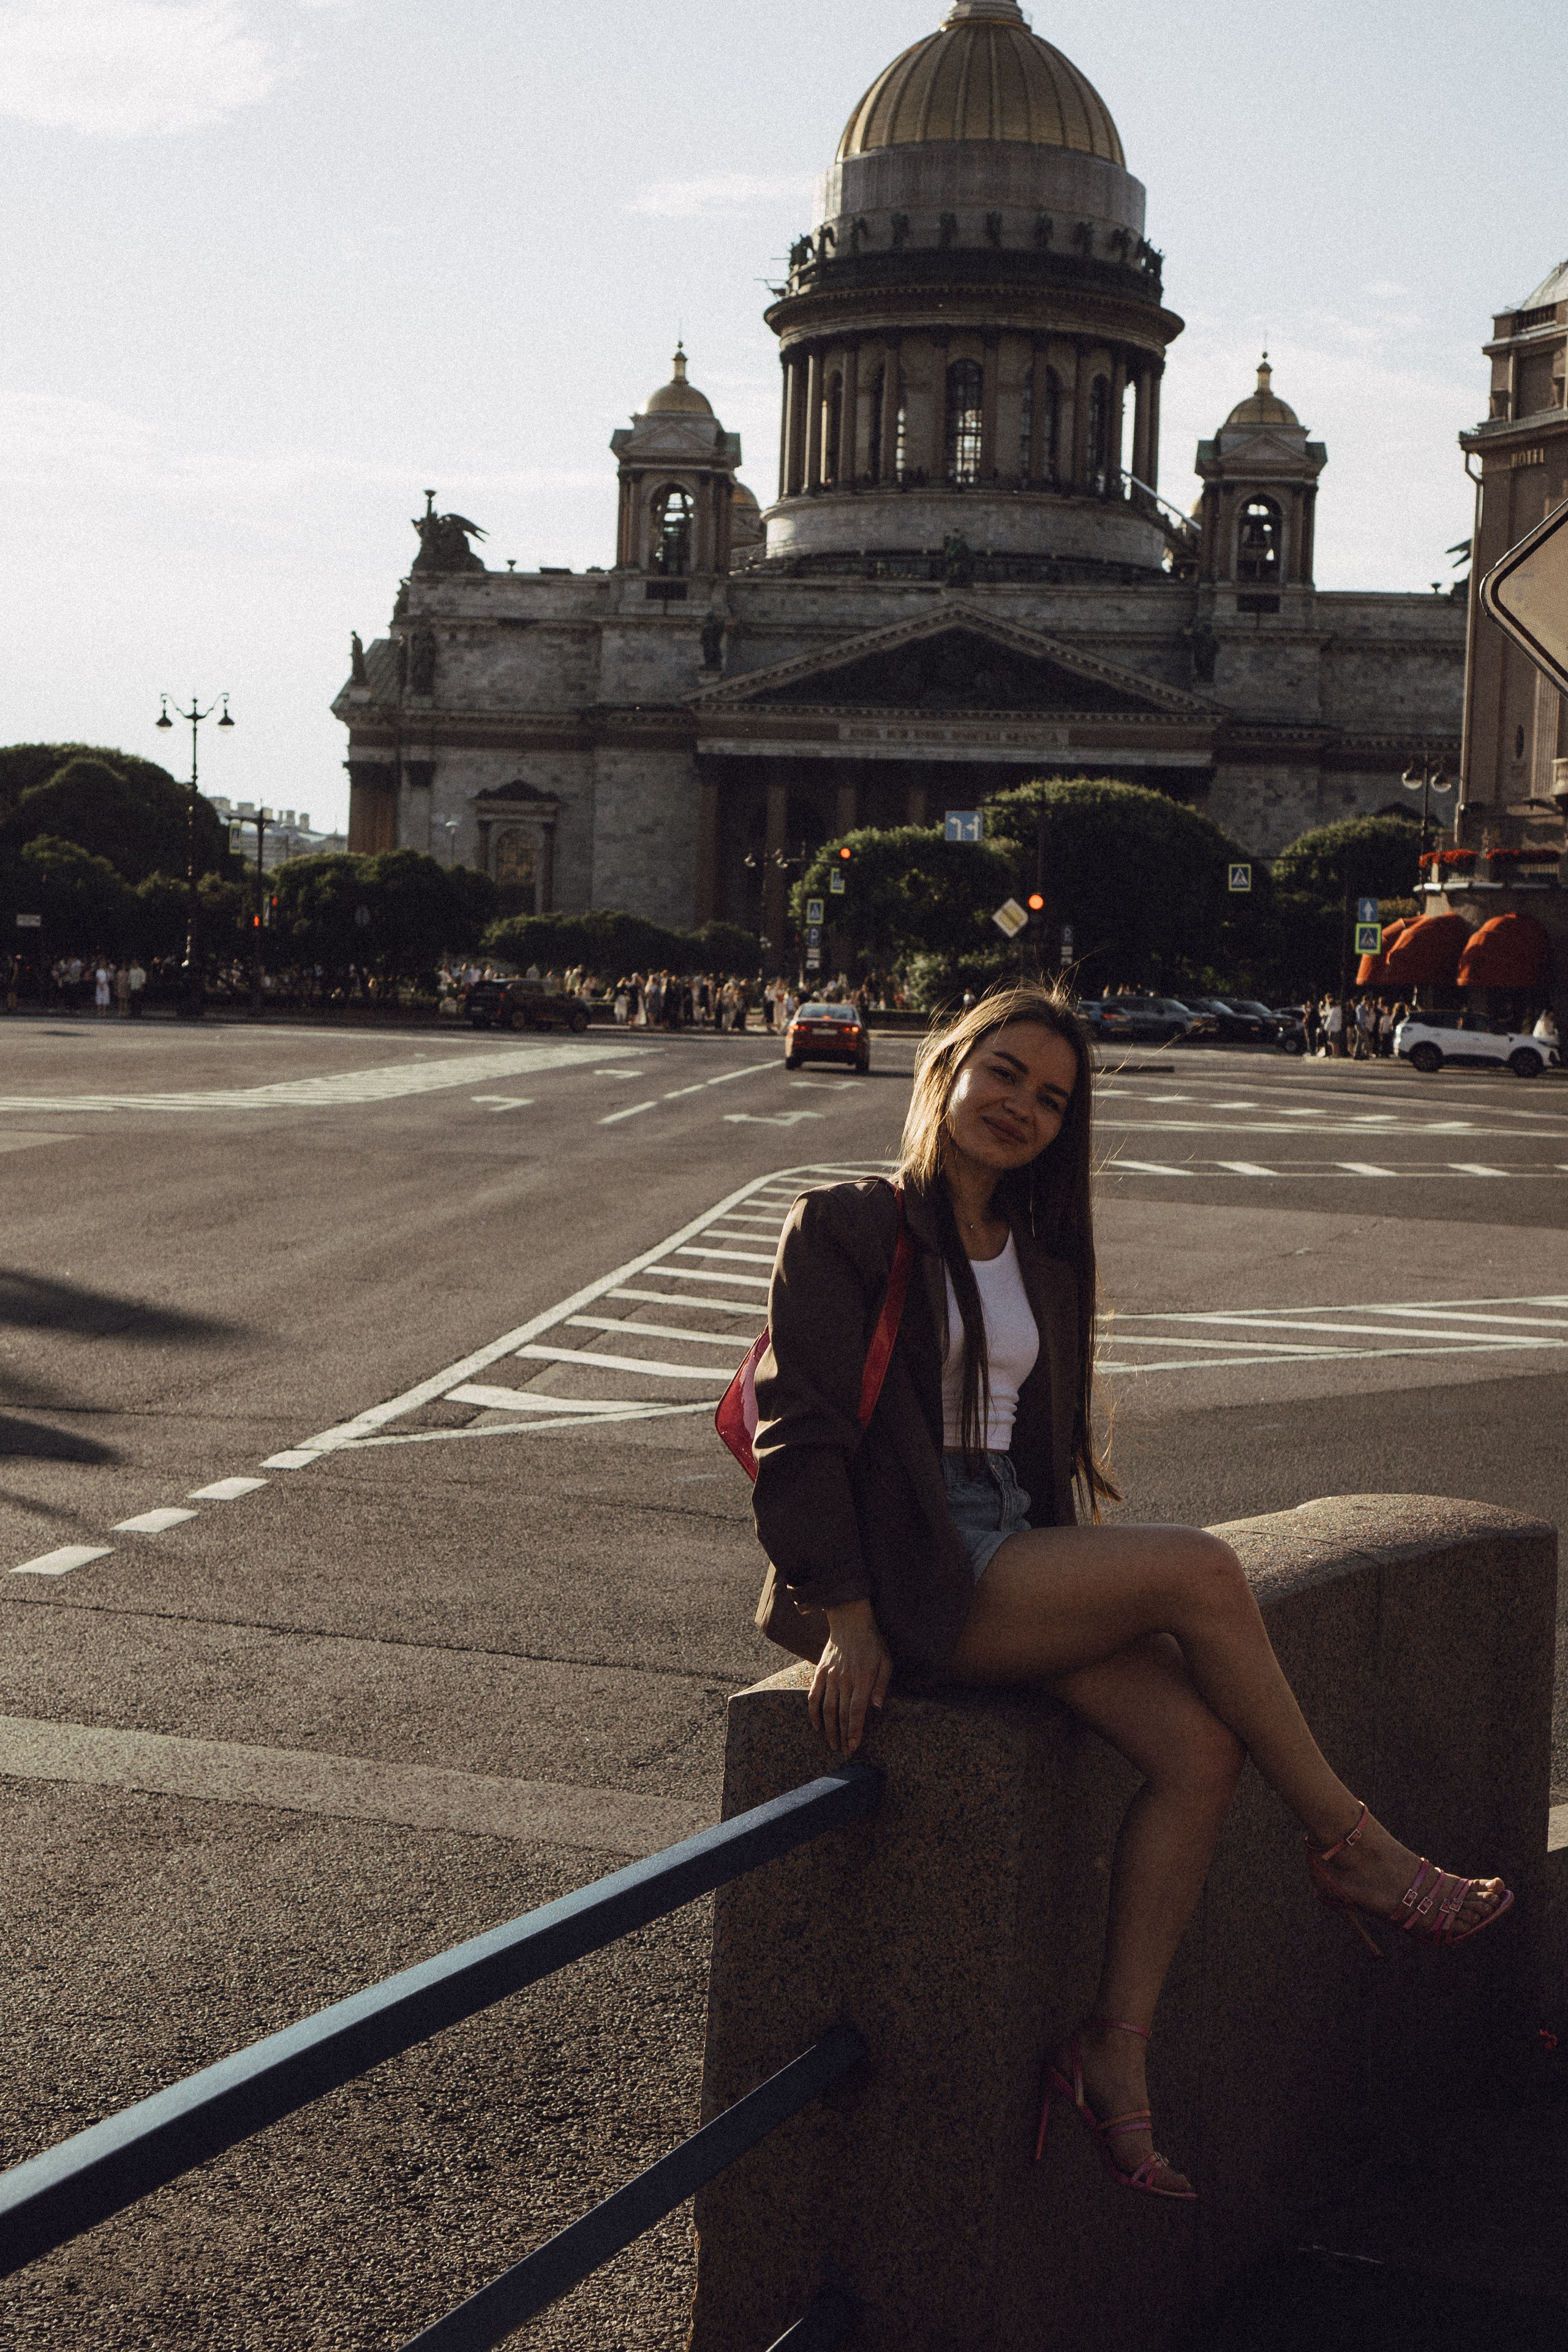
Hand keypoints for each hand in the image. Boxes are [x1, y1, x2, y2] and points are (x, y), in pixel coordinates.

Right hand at [808, 1600, 892, 1756]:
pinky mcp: (820, 1672)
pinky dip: (813, 1712)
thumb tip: (877, 1708)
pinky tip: (816, 1726)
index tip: (853, 1747)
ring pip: (827, 1709)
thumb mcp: (886, 1661)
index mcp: (863, 1679)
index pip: (856, 1711)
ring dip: (829, 1729)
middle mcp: (845, 1679)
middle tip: (844, 1752)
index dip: (854, 1731)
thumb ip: (882, 1685)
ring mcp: (830, 1676)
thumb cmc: (872, 1643)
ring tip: (832, 1744)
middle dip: (842, 1736)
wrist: (850, 1621)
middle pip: (841, 1714)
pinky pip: (814, 1696)